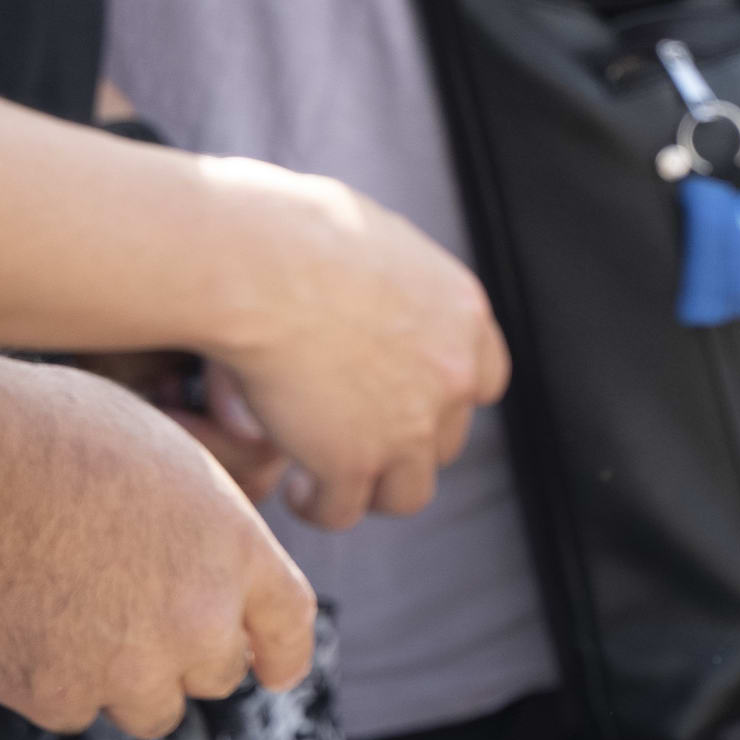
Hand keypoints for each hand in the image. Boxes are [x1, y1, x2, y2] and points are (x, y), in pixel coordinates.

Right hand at [0, 333, 316, 736]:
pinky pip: (70, 710)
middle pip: (216, 675)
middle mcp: (199, 620)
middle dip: (183, 655)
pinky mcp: (58, 694)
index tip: (273, 671)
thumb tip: (224, 552)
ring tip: (73, 615)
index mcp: (237, 550)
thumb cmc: (59, 432)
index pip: (289, 626)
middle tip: (131, 612)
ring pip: (148, 708)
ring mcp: (130, 668)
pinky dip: (50, 681)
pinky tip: (21, 623)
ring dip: (121, 679)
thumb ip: (210, 521)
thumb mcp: (169, 453)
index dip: (280, 654)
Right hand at [191, 167, 508, 533]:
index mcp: (461, 312)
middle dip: (401, 442)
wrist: (255, 263)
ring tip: (324, 478)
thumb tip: (369, 278)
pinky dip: (319, 505)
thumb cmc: (287, 229)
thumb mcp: (370, 237)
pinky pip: (344, 510)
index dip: (443, 396)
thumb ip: (390, 278)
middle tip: (348, 436)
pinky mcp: (354, 460)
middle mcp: (452, 372)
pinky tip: (296, 490)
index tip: (403, 398)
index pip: (484, 379)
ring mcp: (409, 423)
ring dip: (371, 488)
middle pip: (445, 439)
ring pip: (408, 492)